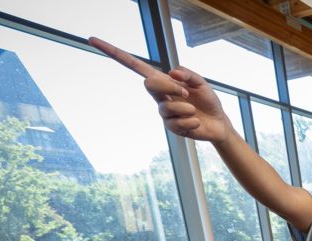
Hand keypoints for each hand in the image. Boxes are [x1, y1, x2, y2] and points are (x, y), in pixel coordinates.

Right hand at [89, 37, 232, 142]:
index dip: (114, 54)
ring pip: (167, 107)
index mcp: (163, 80)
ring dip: (186, 108)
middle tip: (186, 93)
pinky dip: (192, 121)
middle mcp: (159, 96)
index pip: (134, 66)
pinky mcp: (170, 128)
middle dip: (169, 87)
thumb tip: (172, 72)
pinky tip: (196, 122)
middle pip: (150, 84)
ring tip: (194, 110)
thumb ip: (188, 74)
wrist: (218, 123)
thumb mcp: (201, 83)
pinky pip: (178, 122)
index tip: (93, 41)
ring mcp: (163, 112)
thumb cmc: (207, 100)